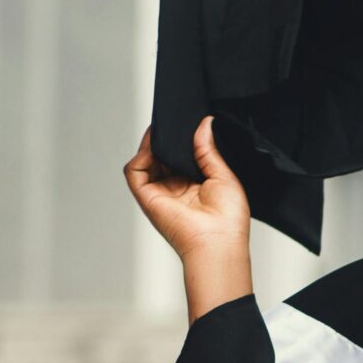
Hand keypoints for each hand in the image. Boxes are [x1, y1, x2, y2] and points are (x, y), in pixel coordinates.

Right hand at [126, 117, 253, 319]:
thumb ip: (208, 149)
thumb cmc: (228, 221)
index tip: (187, 122)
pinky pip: (134, 172)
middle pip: (162, 156)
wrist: (219, 241)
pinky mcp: (147, 198)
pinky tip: (154, 146)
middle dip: (166, 138)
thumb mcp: (223, 175)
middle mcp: (175, 189)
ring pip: (146, 161)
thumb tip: (204, 124)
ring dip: (152, 144)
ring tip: (164, 130)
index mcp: (195, 185)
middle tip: (174, 121)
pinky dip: (140, 156)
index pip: (181, 156)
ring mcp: (160, 193)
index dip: (181, 140)